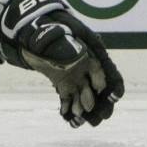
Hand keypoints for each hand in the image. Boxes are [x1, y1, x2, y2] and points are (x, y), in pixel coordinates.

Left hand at [0, 0, 125, 127]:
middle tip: (99, 117)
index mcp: (91, 51)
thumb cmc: (47, 26)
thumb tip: (77, 55)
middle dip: (100, 103)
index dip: (113, 84)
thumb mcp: (54, 30)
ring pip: (84, 95)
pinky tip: (66, 117)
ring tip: (78, 121)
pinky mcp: (63, 82)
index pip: (107, 70)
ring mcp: (76, 75)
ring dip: (83, 108)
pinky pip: (69, 97)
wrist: (32, 29)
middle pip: (99, 87)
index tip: (113, 96)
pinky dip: (68, 107)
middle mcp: (86, 66)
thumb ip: (63, 41)